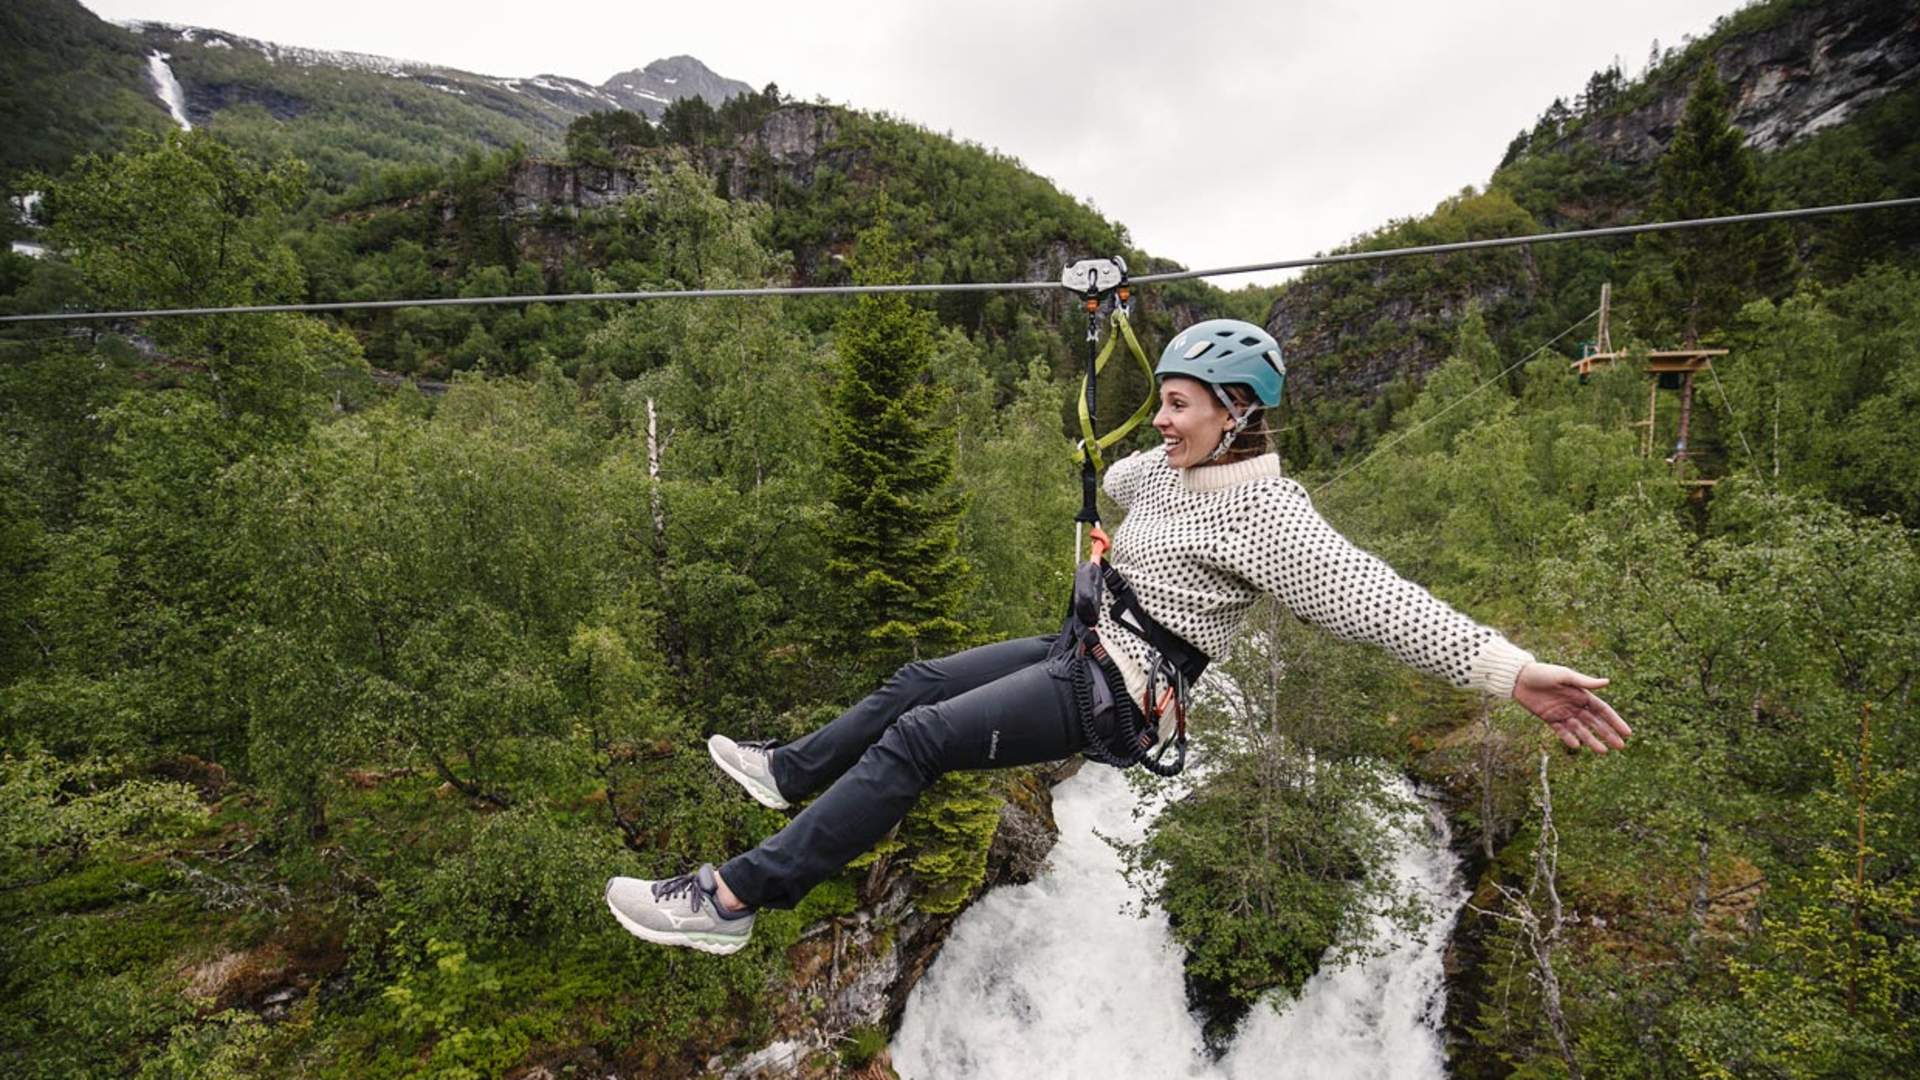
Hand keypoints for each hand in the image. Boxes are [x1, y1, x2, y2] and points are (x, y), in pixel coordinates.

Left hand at [1512, 663, 1631, 753]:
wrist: (1518, 677)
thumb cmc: (1543, 672)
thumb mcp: (1564, 675)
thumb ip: (1584, 682)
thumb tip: (1607, 682)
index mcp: (1581, 694)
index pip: (1603, 710)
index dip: (1615, 721)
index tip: (1627, 732)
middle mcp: (1574, 705)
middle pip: (1595, 723)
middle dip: (1608, 734)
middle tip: (1620, 746)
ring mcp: (1562, 714)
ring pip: (1581, 730)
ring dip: (1592, 740)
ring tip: (1603, 751)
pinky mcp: (1549, 719)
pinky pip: (1562, 732)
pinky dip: (1569, 739)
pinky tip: (1577, 746)